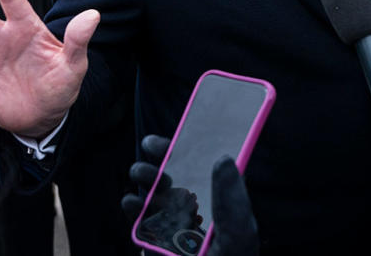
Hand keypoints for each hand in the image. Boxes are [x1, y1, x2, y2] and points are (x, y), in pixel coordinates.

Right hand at [121, 135, 259, 255]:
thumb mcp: (238, 233)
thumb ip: (231, 198)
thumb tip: (223, 157)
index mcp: (217, 200)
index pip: (203, 165)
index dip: (190, 145)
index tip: (179, 129)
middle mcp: (194, 209)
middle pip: (175, 173)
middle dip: (160, 157)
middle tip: (151, 146)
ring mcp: (171, 226)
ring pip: (153, 192)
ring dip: (144, 177)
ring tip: (142, 174)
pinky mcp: (153, 242)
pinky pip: (139, 220)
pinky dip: (132, 207)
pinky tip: (132, 202)